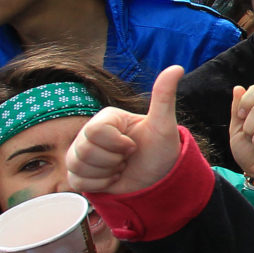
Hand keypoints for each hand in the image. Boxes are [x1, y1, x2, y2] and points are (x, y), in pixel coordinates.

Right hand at [65, 65, 184, 195]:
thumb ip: (164, 96)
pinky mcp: (78, 174)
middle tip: (127, 158)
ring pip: (77, 166)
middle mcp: (89, 134)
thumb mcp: (164, 125)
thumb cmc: (161, 152)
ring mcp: (81, 154)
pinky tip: (113, 179)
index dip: (117, 144)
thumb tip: (177, 67)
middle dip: (112, 160)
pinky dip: (99, 185)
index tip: (133, 146)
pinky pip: (76, 182)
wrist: (159, 181)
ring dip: (106, 173)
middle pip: (84, 150)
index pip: (95, 132)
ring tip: (121, 167)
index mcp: (106, 119)